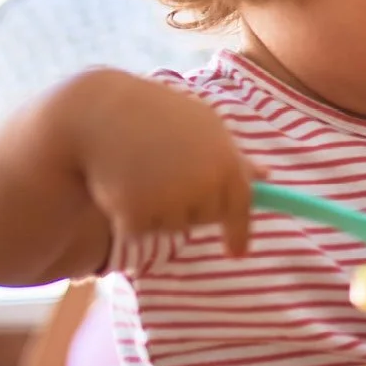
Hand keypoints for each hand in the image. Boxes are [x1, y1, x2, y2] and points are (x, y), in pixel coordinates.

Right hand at [68, 71, 259, 255]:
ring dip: (159, 209)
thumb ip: (234, 155)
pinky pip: (141, 229)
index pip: (240, 206)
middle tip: (166, 173)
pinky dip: (131, 215)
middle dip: (191, 205)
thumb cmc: (155, 115)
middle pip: (206, 218)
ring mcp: (170, 201)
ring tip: (141, 171)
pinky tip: (121, 184)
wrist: (98, 112)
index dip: (239, 233)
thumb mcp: (203, 125)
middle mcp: (203, 185)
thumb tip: (267, 176)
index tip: (236, 253)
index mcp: (225, 162)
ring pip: (172, 226)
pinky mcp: (136, 214)